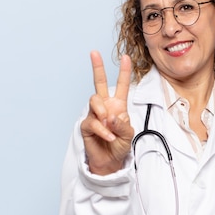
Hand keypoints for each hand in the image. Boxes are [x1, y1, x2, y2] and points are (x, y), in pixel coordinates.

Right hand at [80, 51, 133, 174]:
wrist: (110, 161)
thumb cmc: (120, 146)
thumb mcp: (128, 134)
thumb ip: (122, 124)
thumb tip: (110, 116)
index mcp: (118, 106)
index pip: (121, 86)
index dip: (124, 72)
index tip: (126, 58)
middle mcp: (105, 106)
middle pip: (99, 83)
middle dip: (97, 67)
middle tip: (94, 53)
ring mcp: (95, 114)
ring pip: (94, 101)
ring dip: (103, 112)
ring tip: (109, 125)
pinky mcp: (86, 125)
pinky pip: (93, 122)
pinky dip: (103, 130)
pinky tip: (109, 137)